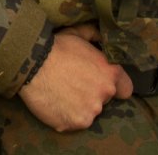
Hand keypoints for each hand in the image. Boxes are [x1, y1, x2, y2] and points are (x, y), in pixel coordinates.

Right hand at [18, 27, 132, 131]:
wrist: (32, 64)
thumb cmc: (56, 47)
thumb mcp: (78, 33)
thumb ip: (94, 35)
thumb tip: (102, 36)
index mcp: (110, 73)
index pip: (125, 89)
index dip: (115, 87)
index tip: (102, 84)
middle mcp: (104, 94)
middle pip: (103, 100)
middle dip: (92, 94)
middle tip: (73, 85)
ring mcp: (90, 112)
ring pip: (88, 112)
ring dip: (78, 106)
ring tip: (61, 94)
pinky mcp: (74, 124)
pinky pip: (72, 122)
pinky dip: (65, 116)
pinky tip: (54, 103)